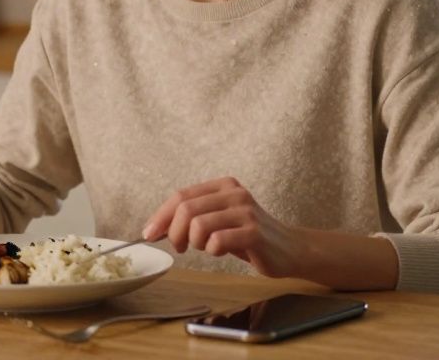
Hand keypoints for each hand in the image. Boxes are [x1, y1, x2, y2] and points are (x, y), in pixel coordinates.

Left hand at [142, 177, 308, 278]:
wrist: (289, 249)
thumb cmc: (248, 237)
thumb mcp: (218, 220)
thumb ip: (192, 218)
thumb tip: (154, 228)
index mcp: (222, 185)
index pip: (181, 196)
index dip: (161, 215)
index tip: (149, 234)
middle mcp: (234, 193)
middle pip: (186, 209)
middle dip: (174, 232)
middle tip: (180, 247)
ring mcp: (245, 211)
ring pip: (198, 225)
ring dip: (195, 243)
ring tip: (205, 248)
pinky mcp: (254, 232)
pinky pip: (218, 241)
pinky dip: (212, 251)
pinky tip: (221, 252)